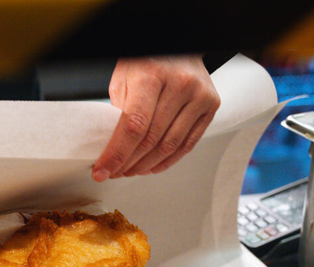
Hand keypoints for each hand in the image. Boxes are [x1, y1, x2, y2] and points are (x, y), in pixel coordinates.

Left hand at [92, 55, 219, 181]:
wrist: (178, 46)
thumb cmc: (146, 62)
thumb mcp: (123, 80)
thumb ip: (120, 113)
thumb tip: (112, 150)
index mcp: (151, 75)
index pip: (133, 125)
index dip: (116, 154)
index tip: (102, 171)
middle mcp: (180, 84)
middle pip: (151, 139)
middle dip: (128, 163)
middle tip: (114, 173)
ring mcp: (199, 95)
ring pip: (170, 145)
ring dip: (146, 165)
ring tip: (130, 171)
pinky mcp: (211, 105)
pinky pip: (188, 143)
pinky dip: (168, 160)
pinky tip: (152, 167)